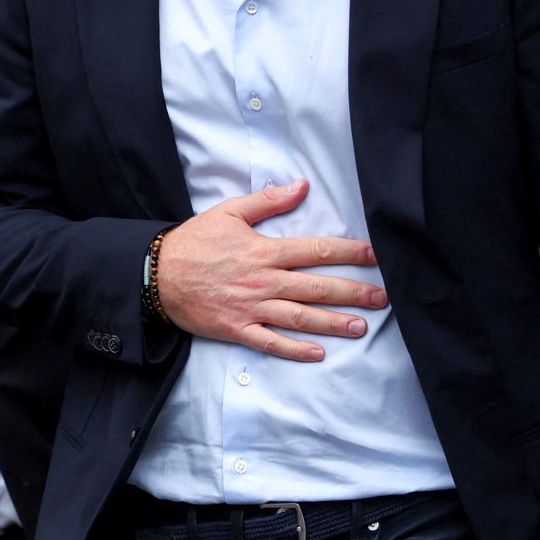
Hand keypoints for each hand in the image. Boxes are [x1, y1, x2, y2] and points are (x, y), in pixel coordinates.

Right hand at [154, 180, 383, 360]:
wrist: (156, 274)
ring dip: (333, 323)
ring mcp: (252, 308)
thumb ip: (269, 201)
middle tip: (383, 297)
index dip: (350, 252)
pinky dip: (295, 350)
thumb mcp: (230, 211)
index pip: (317, 250)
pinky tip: (318, 354)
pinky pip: (271, 343)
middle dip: (353, 292)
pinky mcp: (238, 329)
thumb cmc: (194, 241)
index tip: (376, 256)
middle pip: (317, 287)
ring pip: (300, 318)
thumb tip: (302, 186)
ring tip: (361, 326)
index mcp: (266, 251)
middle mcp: (264, 281)